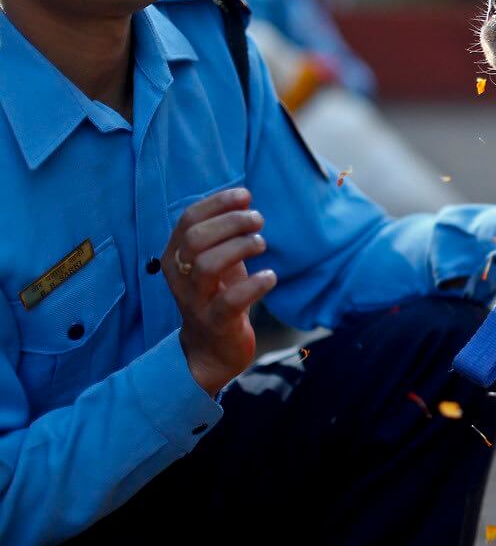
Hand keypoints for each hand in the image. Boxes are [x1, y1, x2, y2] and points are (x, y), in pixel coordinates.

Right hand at [165, 188, 276, 396]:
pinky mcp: (216, 322)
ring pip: (207, 265)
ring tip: (262, 244)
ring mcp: (195, 301)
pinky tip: (270, 276)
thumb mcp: (217, 260)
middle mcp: (180, 277)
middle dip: (231, 222)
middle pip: (196, 239)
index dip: (218, 203)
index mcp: (176, 256)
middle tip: (258, 221)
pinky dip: (254, 284)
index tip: (246, 196)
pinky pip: (230, 300)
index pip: (189, 220)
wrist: (211, 349)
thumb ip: (223, 233)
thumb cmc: (218, 295)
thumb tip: (244, 199)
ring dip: (240, 247)